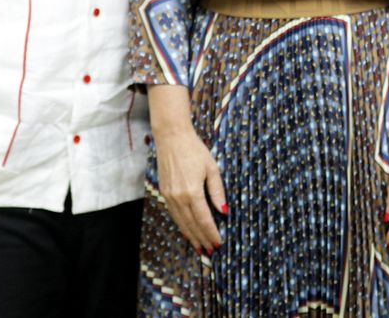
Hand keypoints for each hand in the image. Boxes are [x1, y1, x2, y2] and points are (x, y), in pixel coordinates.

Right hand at [147, 84, 225, 252]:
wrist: (171, 137)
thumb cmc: (195, 150)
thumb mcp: (212, 168)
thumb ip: (217, 191)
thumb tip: (224, 212)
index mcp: (192, 191)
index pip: (204, 219)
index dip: (211, 233)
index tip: (218, 243)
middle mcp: (179, 197)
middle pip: (192, 224)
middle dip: (202, 239)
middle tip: (210, 251)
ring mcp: (169, 195)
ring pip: (181, 222)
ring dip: (191, 236)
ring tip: (200, 247)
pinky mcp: (164, 192)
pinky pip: (174, 214)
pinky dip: (182, 225)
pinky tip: (187, 231)